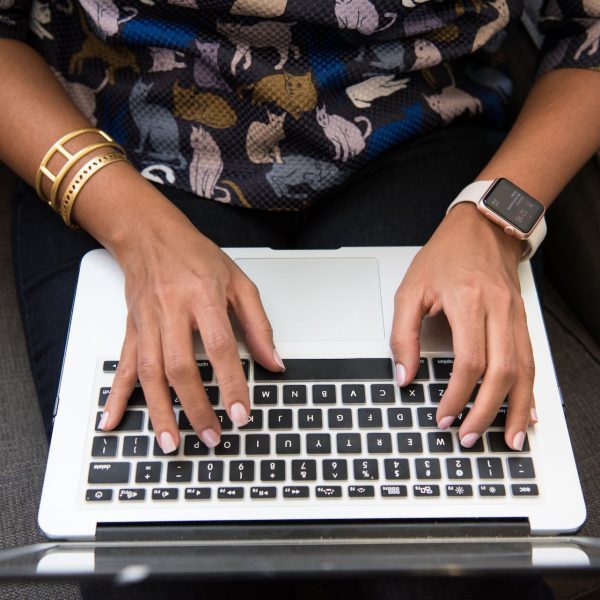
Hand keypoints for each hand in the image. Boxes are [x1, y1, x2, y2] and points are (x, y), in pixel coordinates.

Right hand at [96, 198, 283, 451]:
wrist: (150, 235)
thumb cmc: (196, 256)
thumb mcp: (239, 283)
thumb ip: (258, 324)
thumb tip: (274, 362)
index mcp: (203, 297)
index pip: (220, 348)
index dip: (231, 384)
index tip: (241, 414)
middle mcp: (172, 311)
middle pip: (181, 367)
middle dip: (196, 407)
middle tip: (212, 437)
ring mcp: (147, 322)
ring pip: (150, 373)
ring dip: (160, 412)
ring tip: (172, 442)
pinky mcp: (132, 328)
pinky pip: (123, 365)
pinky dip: (117, 395)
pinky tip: (112, 419)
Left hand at [391, 203, 535, 449]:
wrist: (483, 228)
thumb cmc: (445, 256)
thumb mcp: (410, 290)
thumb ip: (403, 334)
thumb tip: (404, 375)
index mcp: (469, 302)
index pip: (469, 362)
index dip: (457, 396)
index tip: (444, 416)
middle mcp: (499, 311)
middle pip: (502, 373)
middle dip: (486, 412)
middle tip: (469, 436)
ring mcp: (516, 316)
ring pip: (524, 371)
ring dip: (516, 409)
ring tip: (509, 438)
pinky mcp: (522, 320)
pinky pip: (531, 360)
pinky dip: (529, 389)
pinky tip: (527, 410)